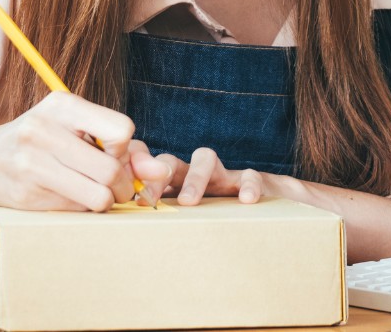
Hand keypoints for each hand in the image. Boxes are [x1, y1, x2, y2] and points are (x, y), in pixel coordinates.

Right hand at [0, 92, 170, 214]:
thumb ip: (123, 147)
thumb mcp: (76, 129)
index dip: (124, 149)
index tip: (110, 152)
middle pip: (112, 170)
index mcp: (61, 104)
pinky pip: (79, 210)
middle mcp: (43, 129)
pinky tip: (69, 196)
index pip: (121, 129)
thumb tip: (162, 172)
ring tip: (94, 192)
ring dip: (106, 201)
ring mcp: (32, 163)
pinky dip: (83, 209)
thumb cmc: (40, 142)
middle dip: (123, 185)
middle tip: (113, 184)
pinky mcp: (28, 194)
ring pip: (99, 196)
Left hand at [129, 144, 278, 205]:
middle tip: (149, 201)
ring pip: (205, 158)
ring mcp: (221, 174)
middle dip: (157, 176)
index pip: (147, 165)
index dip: (135, 173)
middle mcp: (193, 173)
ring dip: (194, 178)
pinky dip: (248, 185)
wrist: (261, 205)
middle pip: (171, 161)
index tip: (128, 198)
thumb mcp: (186, 217)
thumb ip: (162, 218)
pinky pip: (249, 175)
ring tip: (188, 202)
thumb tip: (131, 231)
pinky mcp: (248, 180)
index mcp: (173, 183)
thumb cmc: (215, 214)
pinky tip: (246, 200)